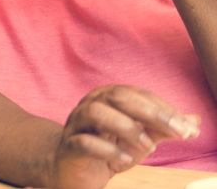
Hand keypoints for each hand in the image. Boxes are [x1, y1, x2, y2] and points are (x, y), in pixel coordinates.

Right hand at [50, 85, 198, 188]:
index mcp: (107, 98)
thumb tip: (194, 121)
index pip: (137, 94)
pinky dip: (107, 150)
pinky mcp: (68, 147)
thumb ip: (163, 129)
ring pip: (95, 112)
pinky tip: (125, 160)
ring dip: (127, 128)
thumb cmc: (108, 148)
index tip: (186, 127)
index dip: (163, 108)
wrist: (72, 169)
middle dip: (150, 112)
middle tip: (177, 132)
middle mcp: (90, 105)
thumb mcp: (140, 139)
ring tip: (148, 147)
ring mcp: (76, 125)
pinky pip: (83, 142)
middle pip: (117, 96)